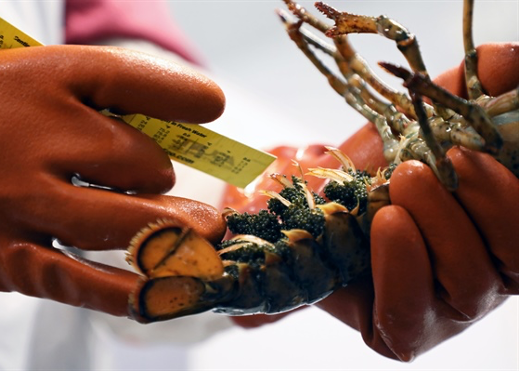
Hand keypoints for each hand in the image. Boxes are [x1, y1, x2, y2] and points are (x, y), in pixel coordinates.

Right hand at [0, 45, 226, 317]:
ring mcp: (11, 201)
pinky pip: (78, 280)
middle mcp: (24, 137)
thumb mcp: (33, 81)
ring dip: (172, 233)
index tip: (211, 105)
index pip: (129, 79)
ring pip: (121, 223)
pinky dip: (129, 291)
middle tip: (164, 180)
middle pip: (136, 160)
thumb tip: (192, 114)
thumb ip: (103, 95)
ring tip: (206, 236)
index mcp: (37, 78)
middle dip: (161, 174)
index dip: (182, 95)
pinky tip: (167, 292)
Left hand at [221, 42, 518, 359]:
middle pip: (517, 255)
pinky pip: (412, 314)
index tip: (478, 144)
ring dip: (439, 225)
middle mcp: (488, 271)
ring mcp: (446, 308)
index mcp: (501, 227)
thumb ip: (468, 89)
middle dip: (483, 200)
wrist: (311, 202)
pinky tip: (388, 223)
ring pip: (471, 283)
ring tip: (401, 184)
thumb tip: (510, 59)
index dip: (517, 190)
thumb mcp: (420, 116)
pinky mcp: (401, 332)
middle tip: (432, 161)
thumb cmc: (374, 165)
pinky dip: (404, 268)